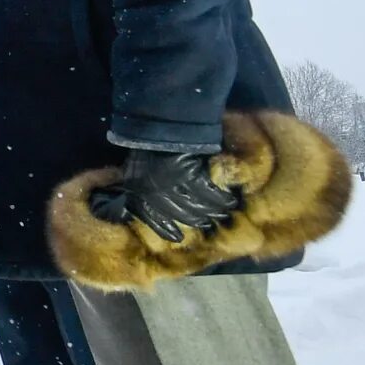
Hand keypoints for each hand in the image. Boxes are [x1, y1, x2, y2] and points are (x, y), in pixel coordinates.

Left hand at [92, 148, 237, 241]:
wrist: (154, 126)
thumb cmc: (145, 147)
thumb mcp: (135, 169)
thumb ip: (141, 186)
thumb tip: (138, 202)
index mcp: (139, 192)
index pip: (152, 217)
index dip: (165, 229)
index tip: (177, 238)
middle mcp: (156, 193)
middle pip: (182, 214)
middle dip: (198, 220)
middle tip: (209, 222)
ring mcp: (174, 185)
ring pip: (198, 206)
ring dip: (212, 211)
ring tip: (222, 212)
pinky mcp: (190, 176)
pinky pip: (209, 193)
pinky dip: (220, 198)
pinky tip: (229, 200)